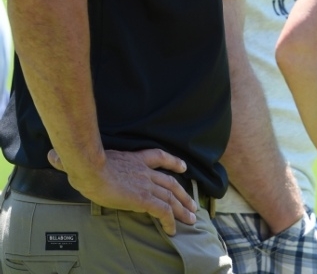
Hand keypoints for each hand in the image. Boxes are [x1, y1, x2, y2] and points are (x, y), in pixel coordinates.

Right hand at [48, 146, 197, 234]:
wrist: (90, 168)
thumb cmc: (83, 163)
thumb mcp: (80, 158)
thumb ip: (69, 159)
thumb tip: (52, 155)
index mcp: (133, 159)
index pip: (158, 156)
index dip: (172, 162)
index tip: (183, 167)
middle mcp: (143, 171)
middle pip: (170, 182)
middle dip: (183, 194)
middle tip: (192, 206)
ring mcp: (145, 184)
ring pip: (171, 197)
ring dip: (182, 210)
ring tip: (191, 220)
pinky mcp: (143, 199)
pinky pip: (162, 212)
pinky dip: (170, 221)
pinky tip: (172, 231)